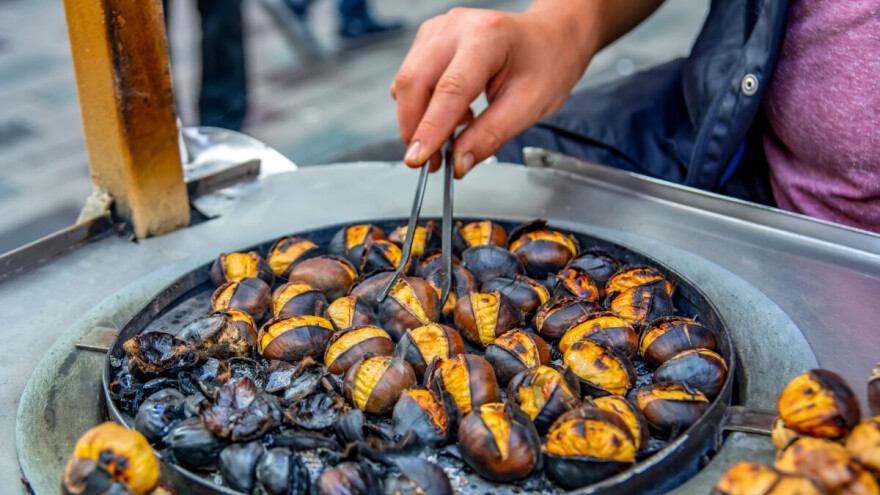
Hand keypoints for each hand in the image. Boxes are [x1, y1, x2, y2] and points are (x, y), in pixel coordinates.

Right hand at [391, 5, 598, 177]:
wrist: (549, 39)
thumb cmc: (545, 63)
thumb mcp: (528, 107)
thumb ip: (490, 135)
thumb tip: (458, 162)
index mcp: (488, 37)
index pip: (449, 88)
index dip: (431, 128)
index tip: (419, 159)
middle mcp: (456, 27)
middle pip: (414, 82)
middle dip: (415, 129)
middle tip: (431, 162)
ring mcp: (438, 30)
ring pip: (406, 82)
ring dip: (418, 119)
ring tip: (453, 132)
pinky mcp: (428, 40)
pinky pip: (409, 79)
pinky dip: (421, 106)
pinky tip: (450, 111)